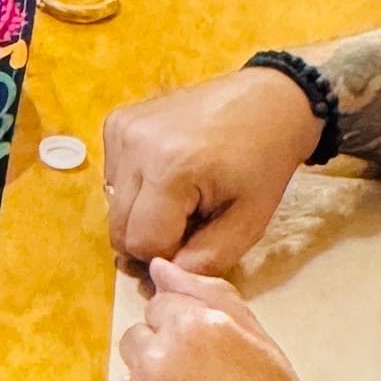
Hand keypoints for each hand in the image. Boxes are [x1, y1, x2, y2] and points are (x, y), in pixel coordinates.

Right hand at [102, 63, 319, 275]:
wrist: (267, 102)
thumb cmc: (264, 163)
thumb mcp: (249, 222)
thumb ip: (207, 259)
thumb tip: (166, 278)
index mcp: (170, 169)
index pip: (143, 243)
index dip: (170, 255)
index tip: (196, 246)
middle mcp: (135, 145)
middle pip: (119, 228)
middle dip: (152, 239)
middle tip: (189, 226)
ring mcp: (121, 130)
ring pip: (113, 205)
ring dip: (143, 214)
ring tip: (182, 198)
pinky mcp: (117, 122)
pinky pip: (113, 177)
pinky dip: (137, 187)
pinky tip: (168, 174)